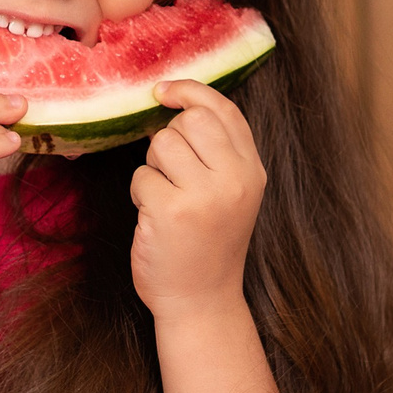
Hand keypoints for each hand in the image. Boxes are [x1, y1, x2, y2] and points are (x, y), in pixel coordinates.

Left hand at [129, 81, 265, 319]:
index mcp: (252, 171)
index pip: (225, 111)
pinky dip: (139, 194)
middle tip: (171, 175)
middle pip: (189, 121)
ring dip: (152, 168)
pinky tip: (155, 219)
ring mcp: (205, 195)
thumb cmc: (207, 245)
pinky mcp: (171, 211)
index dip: (191, 92)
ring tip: (165, 199)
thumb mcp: (231, 194)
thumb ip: (218, 153)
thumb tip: (178, 107)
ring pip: (161, 144)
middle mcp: (235, 179)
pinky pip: (141, 176)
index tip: (163, 91)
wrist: (201, 301)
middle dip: (169, 139)